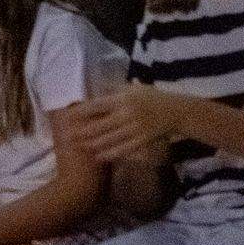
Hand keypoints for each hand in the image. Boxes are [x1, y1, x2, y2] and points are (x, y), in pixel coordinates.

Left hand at [66, 85, 182, 162]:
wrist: (175, 111)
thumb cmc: (151, 97)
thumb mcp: (133, 88)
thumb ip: (114, 89)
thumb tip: (95, 89)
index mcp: (123, 98)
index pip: (98, 105)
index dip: (82, 111)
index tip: (68, 115)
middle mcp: (127, 114)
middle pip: (101, 125)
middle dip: (84, 132)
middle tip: (68, 136)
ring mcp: (135, 129)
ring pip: (110, 139)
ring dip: (94, 144)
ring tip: (79, 147)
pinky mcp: (142, 141)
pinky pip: (124, 149)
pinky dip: (110, 153)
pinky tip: (99, 156)